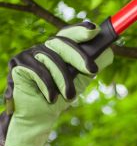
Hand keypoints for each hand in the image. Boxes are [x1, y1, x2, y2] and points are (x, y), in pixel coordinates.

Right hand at [0, 22, 113, 145]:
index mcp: (58, 49)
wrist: (39, 116)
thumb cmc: (60, 96)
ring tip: (69, 96)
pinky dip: (47, 86)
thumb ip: (91, 65)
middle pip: (62, 43)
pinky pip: (38, 71)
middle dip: (80, 57)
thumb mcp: (80, 80)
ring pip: (52, 59)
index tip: (94, 29)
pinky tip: (50, 98)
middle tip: (93, 71)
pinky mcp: (17, 64)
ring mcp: (29, 54)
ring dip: (64, 81)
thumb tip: (109, 52)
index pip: (69, 34)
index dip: (81, 29)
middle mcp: (43, 47)